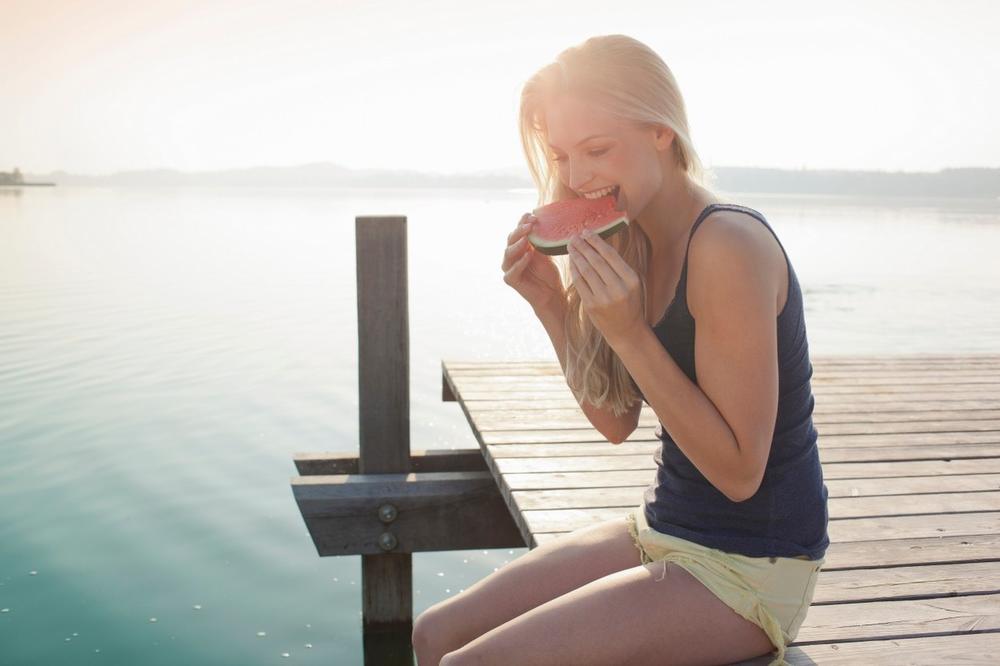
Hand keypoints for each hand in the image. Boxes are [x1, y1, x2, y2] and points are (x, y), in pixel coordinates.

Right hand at [502, 213, 564, 312]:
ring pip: (508, 252)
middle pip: (510, 239)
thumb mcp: (546, 252)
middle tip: (531, 224)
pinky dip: (520, 262)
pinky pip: (512, 270)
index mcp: (518, 247)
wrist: (552, 293)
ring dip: (518, 243)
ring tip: (528, 237)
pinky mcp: (511, 280)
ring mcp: (509, 268)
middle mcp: (511, 256)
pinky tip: (529, 255)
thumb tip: (544, 217)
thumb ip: (541, 238)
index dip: (522, 222)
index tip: (532, 214)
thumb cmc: (549, 273)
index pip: (517, 231)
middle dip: (520, 230)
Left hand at [567, 230, 644, 344]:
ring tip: (571, 246)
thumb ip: (618, 267)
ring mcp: (604, 298)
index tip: (586, 232)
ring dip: (576, 256)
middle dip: (583, 246)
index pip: (610, 255)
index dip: (596, 241)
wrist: (626, 331)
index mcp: (631, 279)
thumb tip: (598, 244)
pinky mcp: (591, 305)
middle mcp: (618, 288)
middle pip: (596, 261)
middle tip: (574, 236)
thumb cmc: (629, 303)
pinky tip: (571, 261)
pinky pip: (580, 283)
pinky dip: (574, 270)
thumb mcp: (631, 284)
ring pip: (586, 271)